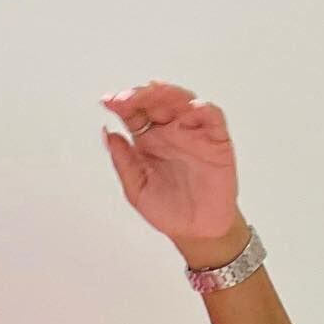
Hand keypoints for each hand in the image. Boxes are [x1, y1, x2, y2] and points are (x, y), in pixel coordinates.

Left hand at [100, 80, 239, 245]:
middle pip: (156, 101)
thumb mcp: (137, 190)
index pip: (135, 113)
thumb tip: (107, 135)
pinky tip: (191, 107)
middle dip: (141, 95)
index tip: (108, 101)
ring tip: (153, 91)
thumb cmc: (169, 211)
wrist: (196, 232)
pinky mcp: (216, 139)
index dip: (122, 103)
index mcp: (149, 140)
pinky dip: (203, 109)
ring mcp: (193, 132)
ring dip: (168, 93)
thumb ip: (123, 162)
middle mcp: (170, 131)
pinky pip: (212, 117)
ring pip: (182, 101)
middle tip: (126, 98)